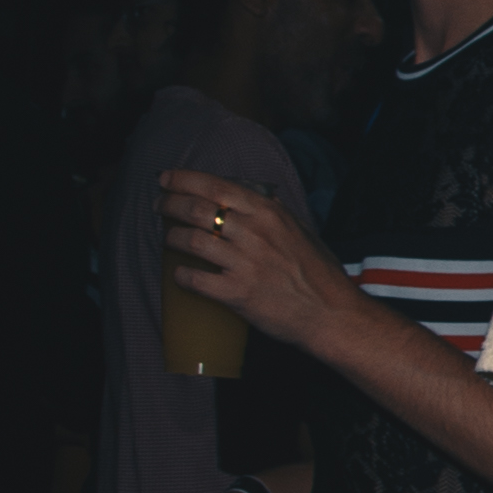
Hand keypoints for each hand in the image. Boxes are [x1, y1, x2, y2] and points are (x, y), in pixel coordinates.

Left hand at [161, 166, 341, 350]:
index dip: (183, 180)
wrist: (332, 314)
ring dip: (170, 237)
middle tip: (160, 207)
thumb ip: (277, 213)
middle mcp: (254, 233)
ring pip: (191, 240)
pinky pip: (195, 279)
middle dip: (169, 204)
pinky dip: (181, 275)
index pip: (216, 186)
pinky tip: (178, 274)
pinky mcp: (237, 293)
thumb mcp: (303, 231)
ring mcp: (244, 263)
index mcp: (269, 213)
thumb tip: (259, 196)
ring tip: (167, 238)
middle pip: (197, 210)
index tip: (166, 179)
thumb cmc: (320, 274)